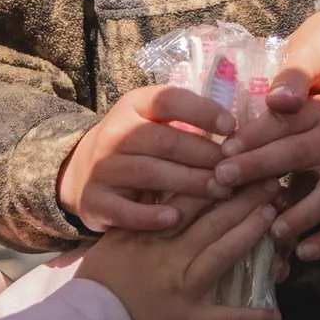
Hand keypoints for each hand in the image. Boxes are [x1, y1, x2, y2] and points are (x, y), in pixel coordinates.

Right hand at [57, 85, 232, 233]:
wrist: (80, 173)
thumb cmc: (135, 145)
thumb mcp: (152, 121)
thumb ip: (187, 121)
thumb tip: (238, 132)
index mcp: (133, 105)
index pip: (169, 100)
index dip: (202, 112)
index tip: (232, 127)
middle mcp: (114, 133)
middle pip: (164, 141)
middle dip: (204, 155)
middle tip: (234, 169)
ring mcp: (102, 167)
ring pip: (150, 173)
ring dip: (189, 183)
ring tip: (220, 190)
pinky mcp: (94, 201)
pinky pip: (125, 210)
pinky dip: (150, 215)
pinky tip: (175, 218)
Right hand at [74, 188, 281, 319]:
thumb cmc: (97, 285)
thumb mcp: (114, 240)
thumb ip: (139, 214)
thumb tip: (161, 183)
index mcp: (149, 234)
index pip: (188, 199)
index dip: (216, 181)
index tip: (238, 165)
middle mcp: (170, 256)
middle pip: (213, 220)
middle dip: (245, 199)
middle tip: (270, 181)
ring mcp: (183, 288)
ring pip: (223, 254)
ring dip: (251, 234)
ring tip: (275, 216)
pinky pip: (226, 319)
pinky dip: (252, 318)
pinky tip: (276, 316)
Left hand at [217, 94, 319, 260]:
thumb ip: (283, 140)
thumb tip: (231, 164)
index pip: (281, 120)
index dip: (249, 136)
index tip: (220, 152)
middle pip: (296, 152)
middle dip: (258, 164)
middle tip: (224, 179)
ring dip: (297, 214)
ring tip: (271, 230)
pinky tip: (306, 252)